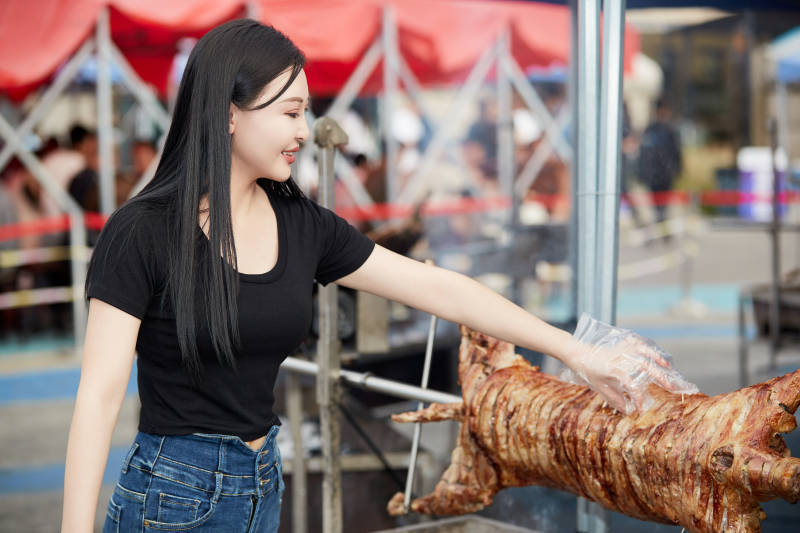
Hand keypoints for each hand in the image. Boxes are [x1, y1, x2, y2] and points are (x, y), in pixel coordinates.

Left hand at [560, 314, 698, 414]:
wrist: (576, 352)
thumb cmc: (586, 371)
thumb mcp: (598, 387)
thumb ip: (614, 398)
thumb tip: (627, 411)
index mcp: (615, 370)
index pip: (633, 386)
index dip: (639, 399)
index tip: (641, 408)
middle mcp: (621, 359)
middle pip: (645, 367)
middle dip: (660, 377)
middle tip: (671, 387)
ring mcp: (622, 350)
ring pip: (644, 353)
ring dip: (658, 360)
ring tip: (669, 368)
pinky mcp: (621, 345)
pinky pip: (637, 343)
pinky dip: (647, 348)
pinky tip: (656, 355)